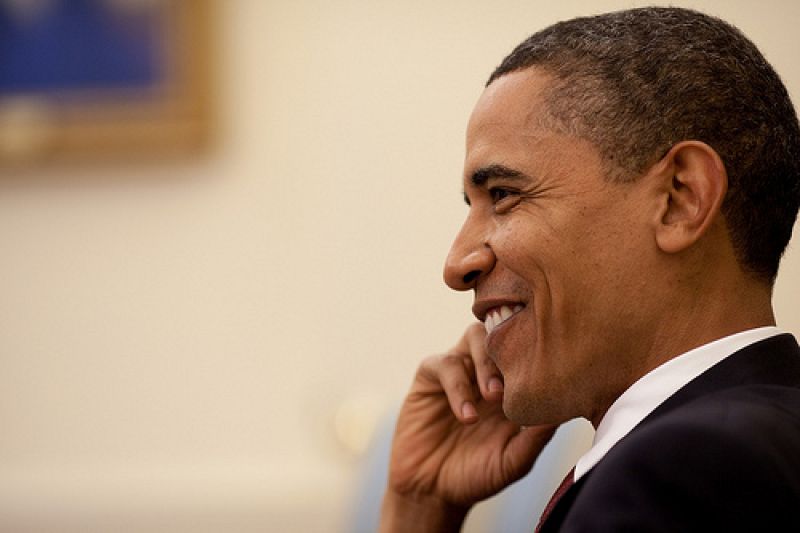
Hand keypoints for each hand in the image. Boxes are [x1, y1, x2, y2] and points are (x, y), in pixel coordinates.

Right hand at [380, 323, 556, 531]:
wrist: (432, 491)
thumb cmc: (478, 476)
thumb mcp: (514, 461)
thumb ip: (536, 438)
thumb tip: (564, 412)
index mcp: (511, 385)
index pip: (527, 351)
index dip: (536, 354)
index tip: (546, 374)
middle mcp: (485, 371)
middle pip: (502, 332)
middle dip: (510, 354)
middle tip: (512, 389)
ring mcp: (459, 371)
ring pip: (474, 336)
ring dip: (485, 362)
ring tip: (492, 397)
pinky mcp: (429, 377)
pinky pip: (443, 363)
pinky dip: (457, 385)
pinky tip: (466, 416)